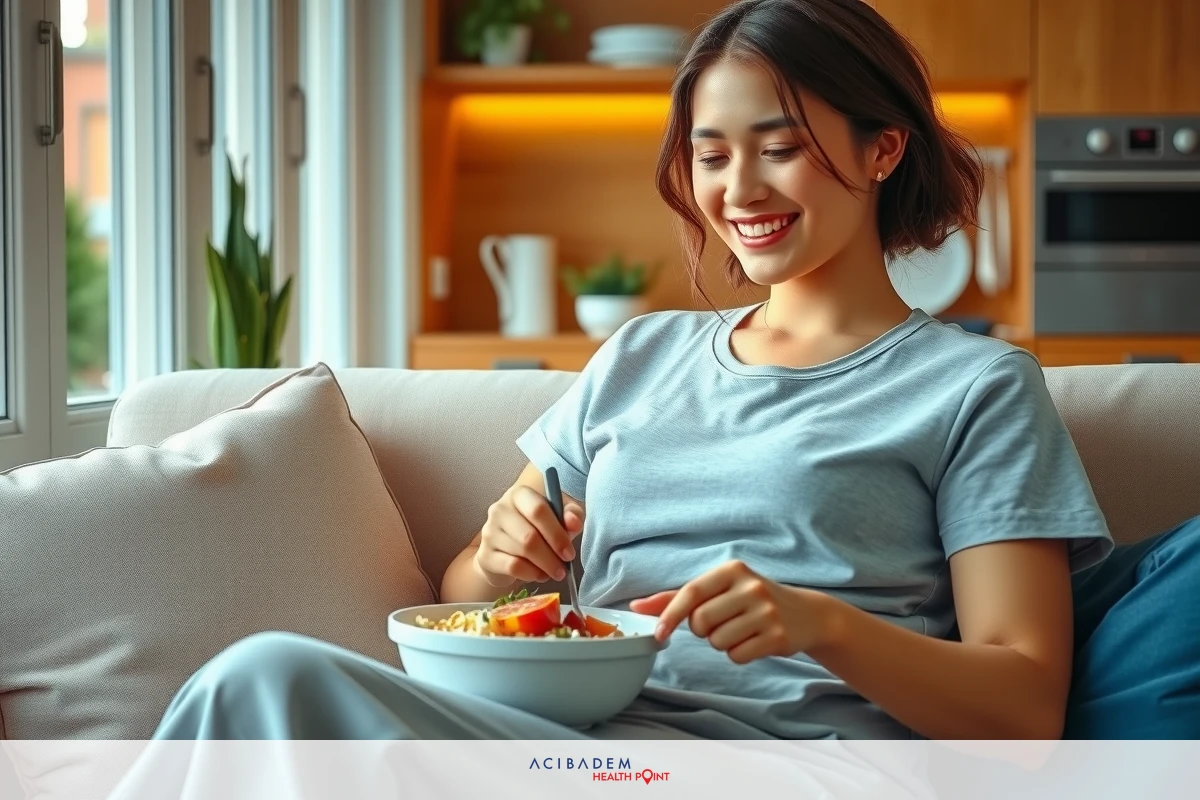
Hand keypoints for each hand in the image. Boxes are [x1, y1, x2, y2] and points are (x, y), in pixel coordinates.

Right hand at [473, 484, 583, 587]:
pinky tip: (540, 575)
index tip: (569, 552)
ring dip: (544, 566)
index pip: (538, 510)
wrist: (507, 549)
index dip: (557, 533)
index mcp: (519, 494)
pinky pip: (512, 567)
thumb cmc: (538, 528)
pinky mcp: (485, 555)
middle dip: (551, 556)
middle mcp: (500, 509)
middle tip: (564, 568)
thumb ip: (572, 515)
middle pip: (529, 535)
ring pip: (521, 552)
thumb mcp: (560, 516)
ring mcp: (489, 532)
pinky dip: (531, 574)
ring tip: (555, 572)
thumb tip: (573, 522)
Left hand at [629, 560, 833, 663]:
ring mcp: (766, 612)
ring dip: (721, 642)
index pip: (691, 592)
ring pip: (717, 641)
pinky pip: (737, 656)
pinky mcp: (777, 637)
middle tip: (720, 623)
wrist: (806, 614)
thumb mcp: (719, 589)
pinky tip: (753, 642)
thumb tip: (635, 606)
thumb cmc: (751, 599)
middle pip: (701, 622)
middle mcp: (751, 587)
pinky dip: (738, 654)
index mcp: (733, 570)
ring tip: (740, 630)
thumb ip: (677, 597)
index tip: (658, 633)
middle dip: (702, 630)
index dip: (670, 614)